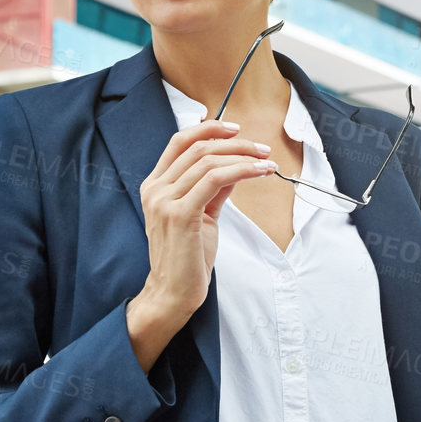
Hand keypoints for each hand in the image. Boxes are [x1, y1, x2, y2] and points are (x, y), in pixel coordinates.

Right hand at [136, 118, 276, 328]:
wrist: (173, 292)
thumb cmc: (187, 257)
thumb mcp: (201, 215)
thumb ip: (213, 188)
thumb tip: (236, 164)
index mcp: (154, 185)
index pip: (179, 142)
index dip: (208, 129)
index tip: (235, 129)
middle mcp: (155, 189)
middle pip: (198, 148)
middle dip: (235, 144)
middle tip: (262, 149)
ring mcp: (164, 201)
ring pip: (208, 161)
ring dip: (243, 157)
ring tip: (266, 162)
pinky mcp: (181, 214)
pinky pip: (215, 180)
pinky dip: (241, 171)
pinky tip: (259, 173)